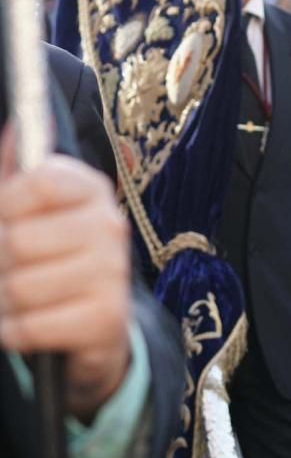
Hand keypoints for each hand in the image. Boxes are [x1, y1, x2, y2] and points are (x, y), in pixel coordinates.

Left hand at [0, 132, 130, 421]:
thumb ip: (15, 168)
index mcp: (91, 190)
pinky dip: (14, 331)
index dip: (5, 203)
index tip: (6, 218)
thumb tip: (16, 126)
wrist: (95, 323)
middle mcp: (110, 226)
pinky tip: (27, 324)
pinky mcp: (107, 318)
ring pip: (18, 286)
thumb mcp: (29, 209)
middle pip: (17, 240)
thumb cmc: (49, 256)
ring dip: (3, 301)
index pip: (38, 180)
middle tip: (10, 267)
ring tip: (17, 299)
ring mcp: (113, 272)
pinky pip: (29, 326)